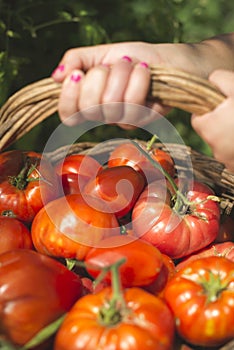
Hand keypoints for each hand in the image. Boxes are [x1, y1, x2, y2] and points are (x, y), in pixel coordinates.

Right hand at [51, 42, 172, 127]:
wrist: (165, 57)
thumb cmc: (131, 57)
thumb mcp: (99, 53)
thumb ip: (75, 61)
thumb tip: (55, 76)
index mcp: (89, 101)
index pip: (68, 115)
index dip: (67, 98)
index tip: (77, 74)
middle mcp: (104, 115)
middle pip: (88, 109)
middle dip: (99, 77)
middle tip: (112, 64)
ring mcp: (123, 120)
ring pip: (111, 105)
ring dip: (120, 75)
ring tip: (130, 63)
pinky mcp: (144, 119)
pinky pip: (133, 104)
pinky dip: (137, 79)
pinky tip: (144, 70)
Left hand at [191, 69, 233, 171]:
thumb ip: (221, 80)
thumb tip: (211, 80)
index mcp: (210, 128)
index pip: (197, 119)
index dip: (207, 109)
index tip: (219, 105)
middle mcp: (216, 148)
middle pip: (211, 132)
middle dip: (222, 122)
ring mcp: (228, 161)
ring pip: (225, 144)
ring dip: (233, 135)